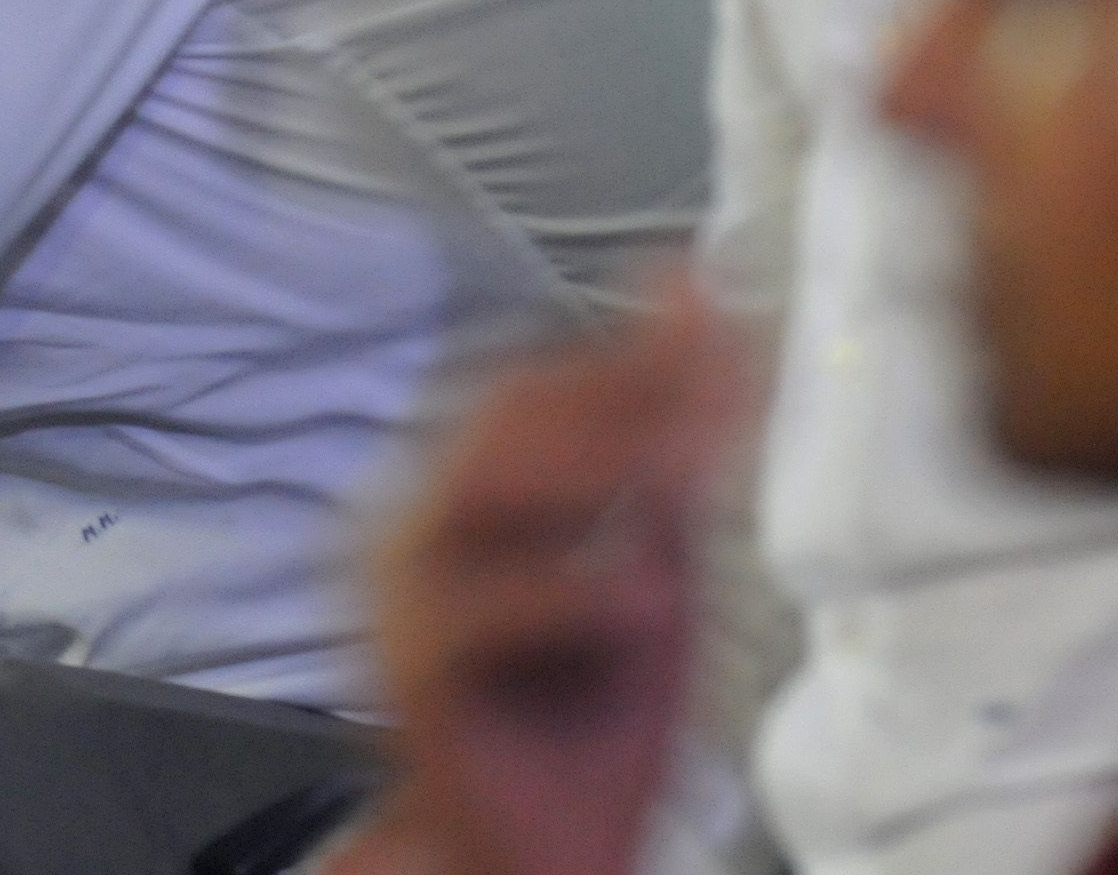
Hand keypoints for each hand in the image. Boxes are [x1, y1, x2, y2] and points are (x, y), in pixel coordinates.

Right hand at [368, 275, 751, 874]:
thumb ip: (673, 461)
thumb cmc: (593, 720)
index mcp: (475, 492)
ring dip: (590, 468)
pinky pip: (481, 609)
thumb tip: (706, 324)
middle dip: (613, 391)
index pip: (541, 387)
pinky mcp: (412, 667)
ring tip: (686, 463)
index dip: (627, 347)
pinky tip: (647, 592)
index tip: (709, 298)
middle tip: (711, 379)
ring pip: (483, 490)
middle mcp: (425, 523)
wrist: (542, 856)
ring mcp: (407, 592)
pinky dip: (567, 595)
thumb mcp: (657, 573)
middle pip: (506, 418)